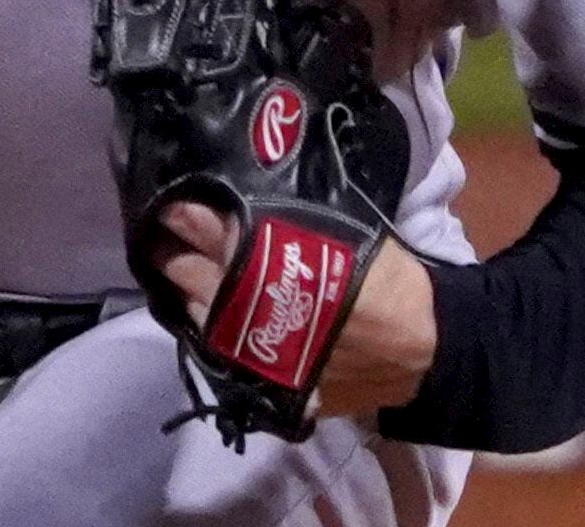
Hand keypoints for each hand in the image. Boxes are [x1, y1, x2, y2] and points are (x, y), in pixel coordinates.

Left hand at [152, 201, 439, 419]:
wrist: (422, 347)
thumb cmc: (385, 280)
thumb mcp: (337, 231)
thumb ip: (284, 220)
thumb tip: (235, 204)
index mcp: (267, 259)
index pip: (203, 228)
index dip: (181, 215)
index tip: (165, 203)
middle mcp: (247, 305)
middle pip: (188, 272)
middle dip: (171, 251)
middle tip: (162, 235)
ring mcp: (250, 349)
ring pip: (195, 315)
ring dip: (184, 291)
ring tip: (178, 273)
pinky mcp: (262, 381)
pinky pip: (219, 354)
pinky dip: (209, 331)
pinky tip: (206, 315)